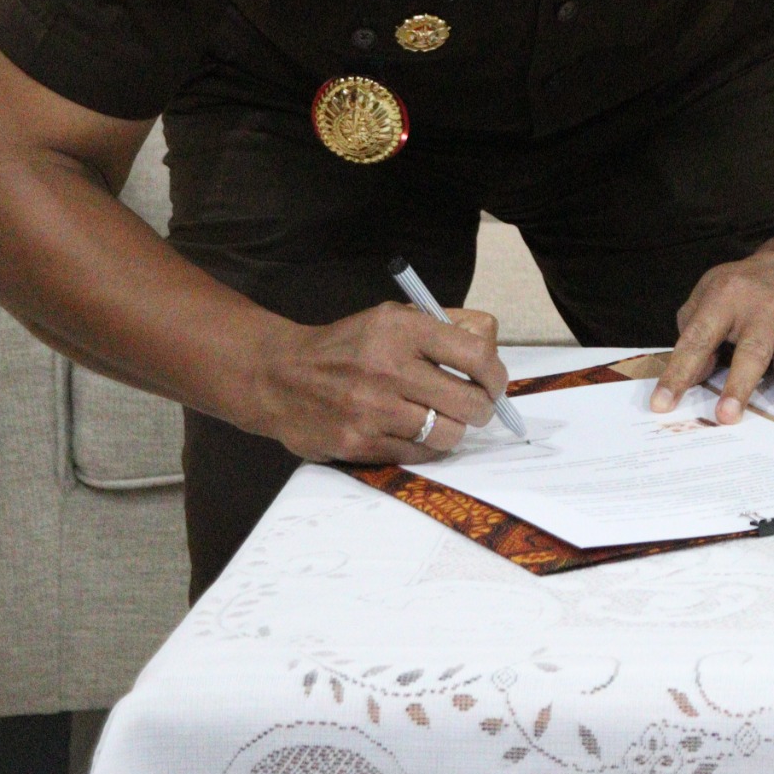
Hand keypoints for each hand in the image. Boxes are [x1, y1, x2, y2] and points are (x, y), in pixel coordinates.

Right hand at [250, 304, 501, 463]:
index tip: (493, 382)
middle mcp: (387, 368)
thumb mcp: (393, 318)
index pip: (477, 354)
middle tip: (475, 406)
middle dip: (482, 407)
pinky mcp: (357, 443)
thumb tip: (492, 350)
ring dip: (454, 430)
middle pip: (470, 401)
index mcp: (401, 329)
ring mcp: (370, 409)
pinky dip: (426, 447)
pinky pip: (418, 455)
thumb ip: (446, 326)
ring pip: (449, 434)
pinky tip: (414, 432)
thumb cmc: (349, 346)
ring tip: (442, 420)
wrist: (278, 376)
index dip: (496, 374)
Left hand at [652, 238, 773, 421]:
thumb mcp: (709, 294)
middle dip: (739, 385)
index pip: (698, 340)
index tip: (663, 405)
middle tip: (729, 415)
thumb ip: (695, 334)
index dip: (679, 373)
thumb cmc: (745, 287)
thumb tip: (688, 381)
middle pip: (751, 352)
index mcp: (727, 301)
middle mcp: (764, 313)